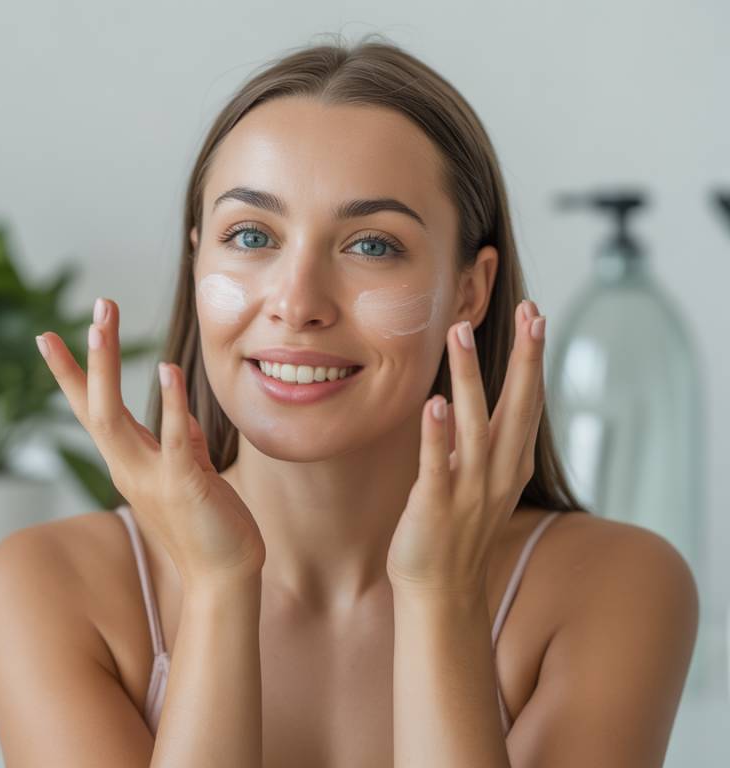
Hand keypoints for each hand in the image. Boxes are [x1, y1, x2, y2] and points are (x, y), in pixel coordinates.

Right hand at [36, 297, 264, 587]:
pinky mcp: (182, 486)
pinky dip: (169, 403)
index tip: (49, 336)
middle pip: (93, 405)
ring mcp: (150, 477)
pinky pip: (172, 438)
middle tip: (97, 308)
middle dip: (90, 357)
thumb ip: (182, 443)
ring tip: (103, 322)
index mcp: (128, 462)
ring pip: (113, 417)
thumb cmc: (208, 526)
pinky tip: (168, 368)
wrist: (224, 578)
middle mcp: (128, 467)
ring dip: (106, 367)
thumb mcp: (190, 475)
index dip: (70, 374)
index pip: (91, 410)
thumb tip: (182, 415)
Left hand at [386, 300, 546, 594]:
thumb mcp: (478, 480)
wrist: (440, 593)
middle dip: (524, 357)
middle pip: (517, 406)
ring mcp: (470, 491)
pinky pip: (438, 465)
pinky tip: (436, 402)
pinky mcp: (436, 507)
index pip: (528, 402)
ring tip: (460, 332)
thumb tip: (468, 400)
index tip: (536, 315)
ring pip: (474, 424)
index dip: (533, 358)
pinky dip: (438, 434)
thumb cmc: (454, 531)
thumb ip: (479, 442)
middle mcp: (497, 473)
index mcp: (510, 464)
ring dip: (470, 377)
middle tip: (531, 310)